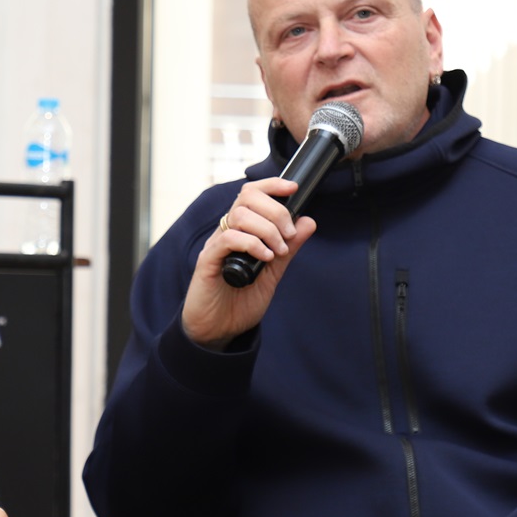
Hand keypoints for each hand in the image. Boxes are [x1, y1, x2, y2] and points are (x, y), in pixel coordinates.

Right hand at [181, 176, 316, 348]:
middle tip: (288, 236)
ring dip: (267, 230)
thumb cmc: (240, 303)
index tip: (293, 188)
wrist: (218, 331)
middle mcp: (226, 233)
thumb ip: (289, 249)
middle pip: (247, 198)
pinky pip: (228, 239)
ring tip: (278, 251)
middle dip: (275, 211)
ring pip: (239, 215)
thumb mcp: (273, 273)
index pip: (252, 194)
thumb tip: (308, 222)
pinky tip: (264, 258)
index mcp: (241, 232)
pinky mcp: (208, 261)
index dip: (272, 185)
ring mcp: (216, 246)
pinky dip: (251, 244)